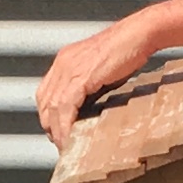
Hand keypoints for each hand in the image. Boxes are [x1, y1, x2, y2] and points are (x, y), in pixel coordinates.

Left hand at [38, 25, 142, 144]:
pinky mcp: (80, 77)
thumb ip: (90, 85)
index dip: (49, 115)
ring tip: (65, 147)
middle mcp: (62, 64)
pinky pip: (65, 108)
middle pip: (44, 102)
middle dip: (50, 126)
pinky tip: (70, 138)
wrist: (138, 35)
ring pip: (52, 108)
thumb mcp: (101, 69)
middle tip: (61, 143)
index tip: (57, 130)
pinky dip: (65, 126)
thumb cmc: (127, 50)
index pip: (46, 93)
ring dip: (57, 131)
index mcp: (65, 60)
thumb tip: (89, 107)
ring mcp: (69, 69)